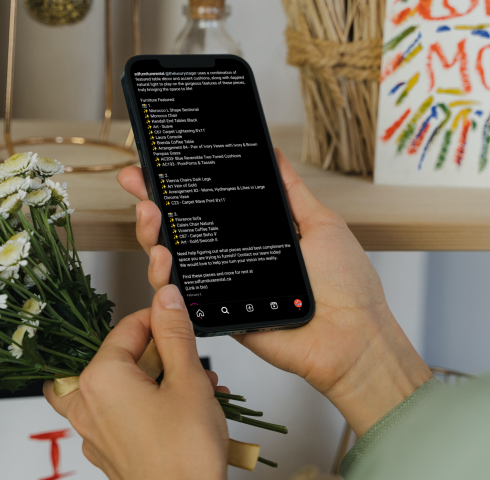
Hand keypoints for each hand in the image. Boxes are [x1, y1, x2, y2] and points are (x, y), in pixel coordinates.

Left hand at [44, 285, 229, 479]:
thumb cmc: (184, 454)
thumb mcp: (188, 380)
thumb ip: (174, 333)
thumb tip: (164, 297)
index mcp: (101, 378)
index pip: (129, 327)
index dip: (161, 320)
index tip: (182, 320)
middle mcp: (87, 403)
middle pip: (120, 357)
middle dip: (162, 355)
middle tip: (191, 364)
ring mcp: (94, 431)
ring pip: (120, 387)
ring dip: (157, 381)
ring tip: (195, 390)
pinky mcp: (107, 450)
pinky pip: (122, 414)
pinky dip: (148, 406)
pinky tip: (183, 413)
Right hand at [117, 149, 432, 436]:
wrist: (352, 336)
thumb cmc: (346, 285)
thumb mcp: (320, 223)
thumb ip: (291, 191)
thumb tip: (274, 153)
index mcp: (254, 235)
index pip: (207, 206)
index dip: (179, 186)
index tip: (156, 163)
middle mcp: (232, 260)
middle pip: (178, 231)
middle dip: (151, 203)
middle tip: (137, 182)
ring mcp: (220, 288)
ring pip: (170, 262)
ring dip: (151, 236)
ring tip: (151, 216)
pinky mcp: (215, 317)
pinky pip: (179, 299)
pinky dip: (164, 279)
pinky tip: (164, 258)